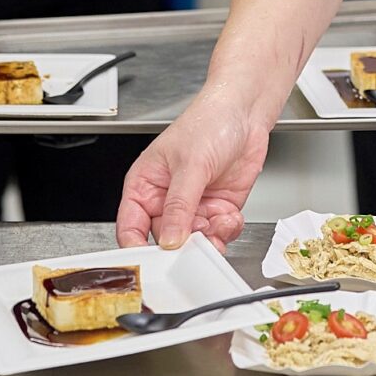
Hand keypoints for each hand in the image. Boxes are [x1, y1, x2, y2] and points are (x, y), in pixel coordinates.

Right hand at [115, 82, 266, 248]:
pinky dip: (226, 230)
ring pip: (195, 242)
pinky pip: (218, 233)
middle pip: (165, 240)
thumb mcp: (189, 165)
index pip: (130, 227)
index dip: (138, 248)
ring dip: (209, 239)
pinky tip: (230, 215)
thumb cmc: (208, 122)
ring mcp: (193, 206)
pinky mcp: (217, 208)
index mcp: (144, 185)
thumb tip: (170, 239)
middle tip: (197, 244)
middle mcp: (166, 199)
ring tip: (219, 223)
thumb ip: (179, 206)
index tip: (153, 262)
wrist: (245, 113)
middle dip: (183, 246)